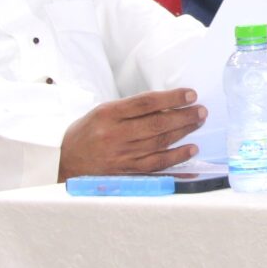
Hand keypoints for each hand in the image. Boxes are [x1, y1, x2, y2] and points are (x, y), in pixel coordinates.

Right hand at [57, 88, 205, 179]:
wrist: (65, 162)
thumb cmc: (87, 132)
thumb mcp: (103, 111)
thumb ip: (131, 109)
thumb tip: (167, 105)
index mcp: (108, 114)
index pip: (145, 103)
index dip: (171, 99)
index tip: (191, 95)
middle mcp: (115, 135)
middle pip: (156, 124)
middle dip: (183, 116)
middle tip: (201, 110)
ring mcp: (121, 155)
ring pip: (159, 143)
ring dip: (183, 132)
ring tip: (198, 123)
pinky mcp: (126, 172)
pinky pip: (156, 165)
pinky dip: (176, 157)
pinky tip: (191, 149)